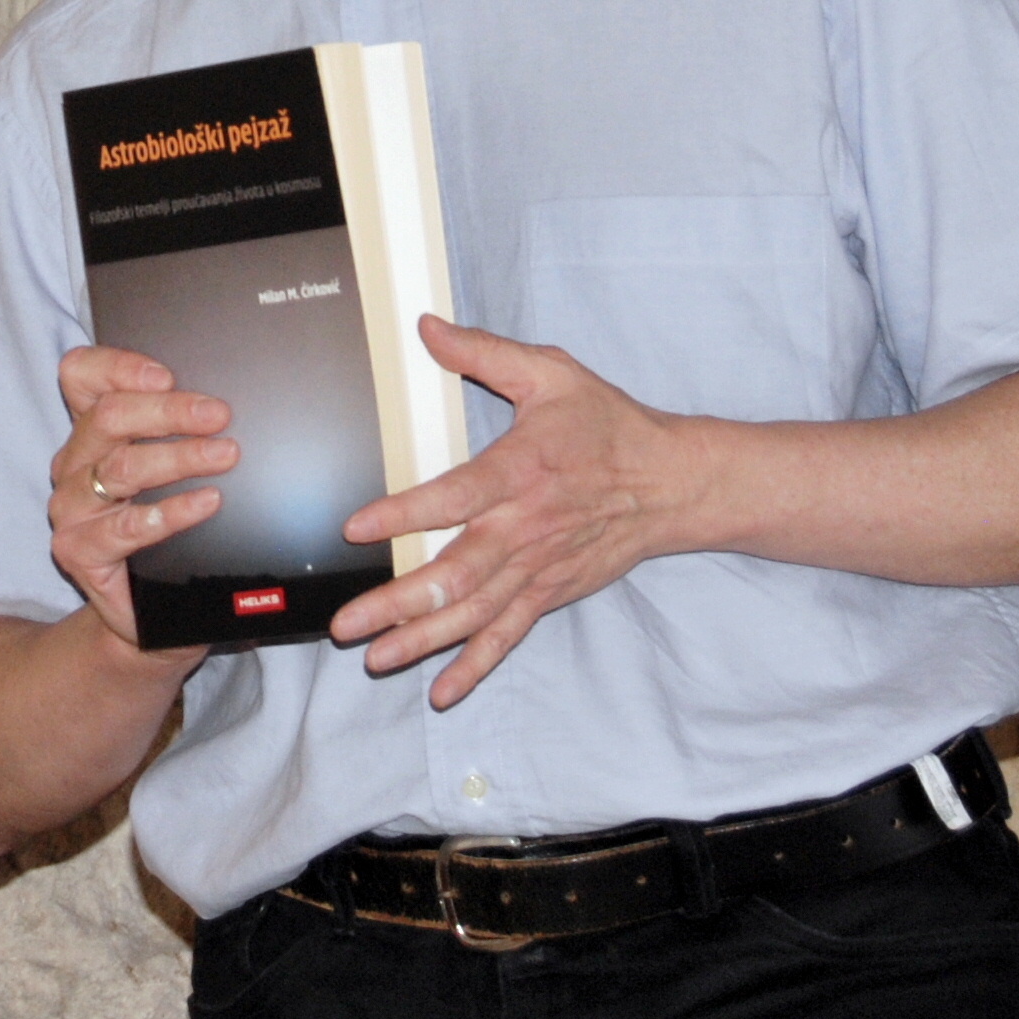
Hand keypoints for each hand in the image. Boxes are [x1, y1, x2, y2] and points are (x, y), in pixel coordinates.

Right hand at [46, 345, 238, 650]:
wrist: (147, 611)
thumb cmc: (162, 531)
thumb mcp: (168, 471)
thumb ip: (181, 433)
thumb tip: (225, 404)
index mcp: (90, 431)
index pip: (81, 376)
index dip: (117, 367)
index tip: (165, 376)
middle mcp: (73, 464)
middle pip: (107, 417)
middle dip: (168, 411)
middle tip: (219, 415)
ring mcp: (71, 509)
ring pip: (120, 469)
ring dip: (178, 457)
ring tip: (225, 455)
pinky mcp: (77, 551)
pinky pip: (125, 528)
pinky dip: (170, 512)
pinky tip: (206, 503)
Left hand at [331, 317, 696, 705]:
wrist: (672, 482)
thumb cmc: (607, 425)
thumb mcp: (551, 373)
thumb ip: (485, 353)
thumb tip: (428, 328)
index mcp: (519, 471)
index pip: (453, 497)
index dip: (404, 514)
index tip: (356, 528)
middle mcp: (524, 528)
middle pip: (455, 572)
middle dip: (396, 602)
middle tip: (347, 624)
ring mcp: (536, 568)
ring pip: (473, 612)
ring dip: (421, 638)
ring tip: (375, 658)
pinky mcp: (549, 593)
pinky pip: (507, 635)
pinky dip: (475, 664)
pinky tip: (442, 690)